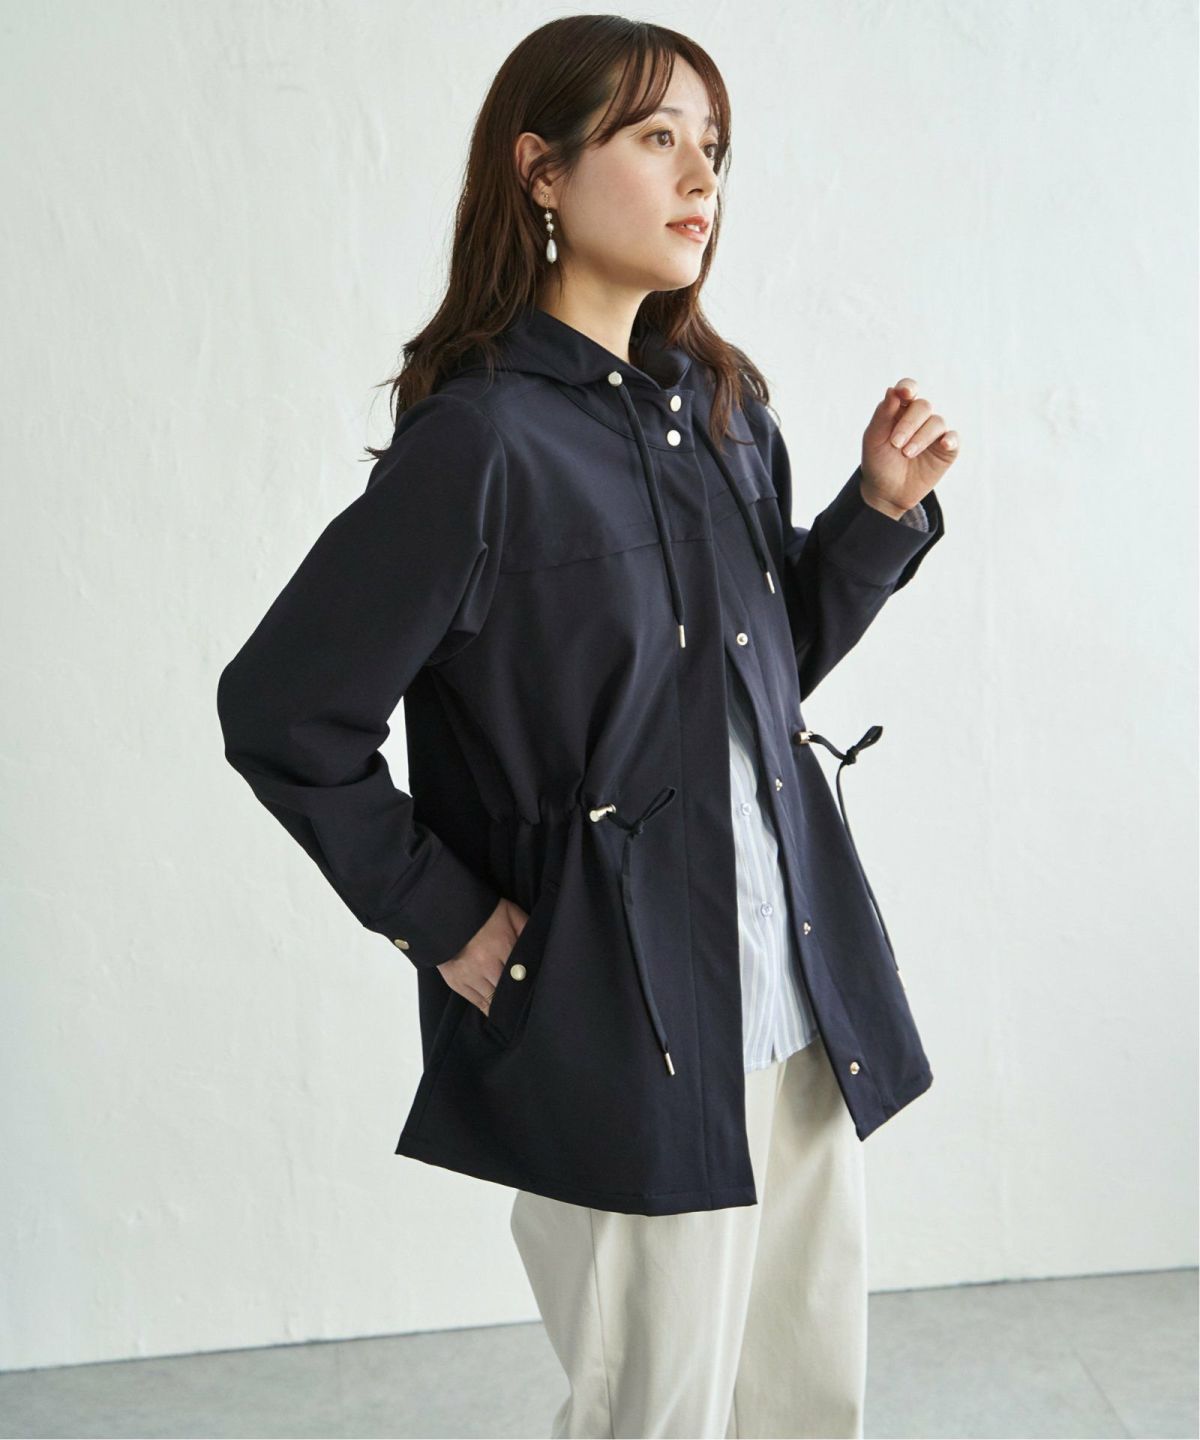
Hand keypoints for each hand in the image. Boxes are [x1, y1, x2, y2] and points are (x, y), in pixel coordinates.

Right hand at [437, 896, 528, 1015]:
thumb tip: (542, 950)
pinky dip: (488, 1006)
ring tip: (512, 1005)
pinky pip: (477, 1003)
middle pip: (508, 993)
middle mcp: (485, 964)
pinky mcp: (456, 982)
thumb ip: (527, 931)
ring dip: (503, 1004)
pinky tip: (497, 1007)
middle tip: (525, 1000)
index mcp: (503, 946)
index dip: (530, 985)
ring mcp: (469, 975)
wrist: (448, 910)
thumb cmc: (484, 911)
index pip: (523, 976)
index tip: (536, 990)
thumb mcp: (512, 913)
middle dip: (517, 996)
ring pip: (493, 1002)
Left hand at [860, 378, 959, 517]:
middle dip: (909, 424)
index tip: (904, 394)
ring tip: (906, 454)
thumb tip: (892, 390)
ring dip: (921, 437)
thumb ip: (883, 415)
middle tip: (895, 443)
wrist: (887, 492)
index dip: (908, 388)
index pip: (908, 389)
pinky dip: (950, 439)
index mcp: (899, 409)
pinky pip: (954, 438)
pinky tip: (943, 444)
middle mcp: (919, 417)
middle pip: (923, 406)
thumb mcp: (874, 439)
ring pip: (937, 422)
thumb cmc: (878, 461)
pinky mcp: (947, 449)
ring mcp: (934, 432)